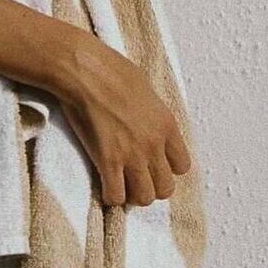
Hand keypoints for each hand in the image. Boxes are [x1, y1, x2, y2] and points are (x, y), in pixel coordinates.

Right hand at [52, 29, 191, 206]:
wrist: (86, 71)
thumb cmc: (112, 70)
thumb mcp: (145, 88)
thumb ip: (151, 112)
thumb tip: (145, 119)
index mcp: (166, 125)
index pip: (182, 166)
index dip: (167, 169)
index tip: (152, 164)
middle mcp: (154, 144)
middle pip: (165, 188)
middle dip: (150, 186)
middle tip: (134, 178)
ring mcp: (132, 155)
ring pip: (144, 198)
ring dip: (132, 194)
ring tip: (119, 184)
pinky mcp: (108, 161)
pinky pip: (116, 196)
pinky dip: (110, 196)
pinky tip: (103, 185)